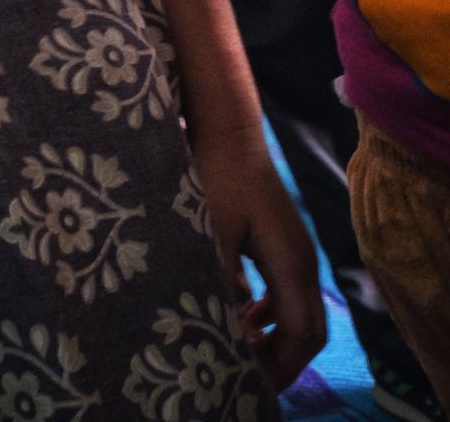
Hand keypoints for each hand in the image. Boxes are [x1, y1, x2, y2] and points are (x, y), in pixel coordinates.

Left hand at [193, 132, 326, 387]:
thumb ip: (220, 277)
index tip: (256, 384)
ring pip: (299, 310)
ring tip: (242, 351)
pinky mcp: (281, 242)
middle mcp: (302, 260)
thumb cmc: (215, 176)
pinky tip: (241, 315)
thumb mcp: (209, 230)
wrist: (227, 132)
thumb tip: (229, 322)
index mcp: (291, 263)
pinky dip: (270, 312)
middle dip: (284, 358)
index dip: (283, 364)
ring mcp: (295, 251)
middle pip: (309, 328)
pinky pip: (286, 291)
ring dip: (277, 336)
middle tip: (251, 377)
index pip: (302, 332)